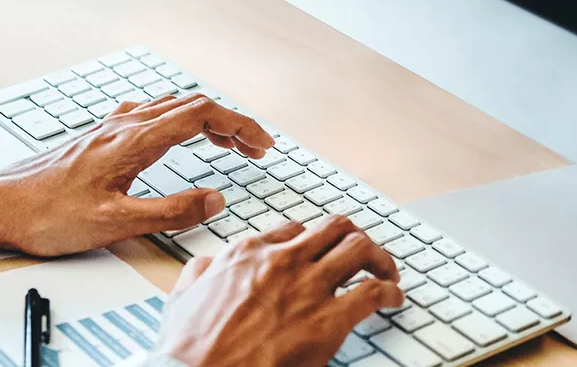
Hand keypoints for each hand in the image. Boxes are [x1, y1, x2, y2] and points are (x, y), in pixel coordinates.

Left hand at [0, 95, 274, 256]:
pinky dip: (178, 121)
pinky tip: (175, 138)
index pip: (201, 116)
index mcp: (134, 140)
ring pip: (170, 107)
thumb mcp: (116, 223)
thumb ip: (170, 212)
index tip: (262, 144)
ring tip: (228, 145)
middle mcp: (123, 125)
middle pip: (191, 105)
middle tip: (256, 148)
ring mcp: (109, 127)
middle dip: (230, 122)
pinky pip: (149, 115)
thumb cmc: (47, 214)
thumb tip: (214, 200)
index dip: (239, 126)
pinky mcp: (99, 137)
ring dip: (206, 120)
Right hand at [153, 219, 403, 366]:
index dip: (314, 241)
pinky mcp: (327, 321)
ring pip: (359, 248)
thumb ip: (200, 273)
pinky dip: (390, 292)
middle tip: (364, 255)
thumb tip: (208, 265)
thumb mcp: (182, 297)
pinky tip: (393, 300)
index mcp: (247, 253)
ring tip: (387, 272)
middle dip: (355, 238)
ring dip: (379, 258)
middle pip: (334, 228)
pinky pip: (373, 293)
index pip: (294, 230)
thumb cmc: (189, 348)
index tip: (322, 253)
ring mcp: (306, 287)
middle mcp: (281, 261)